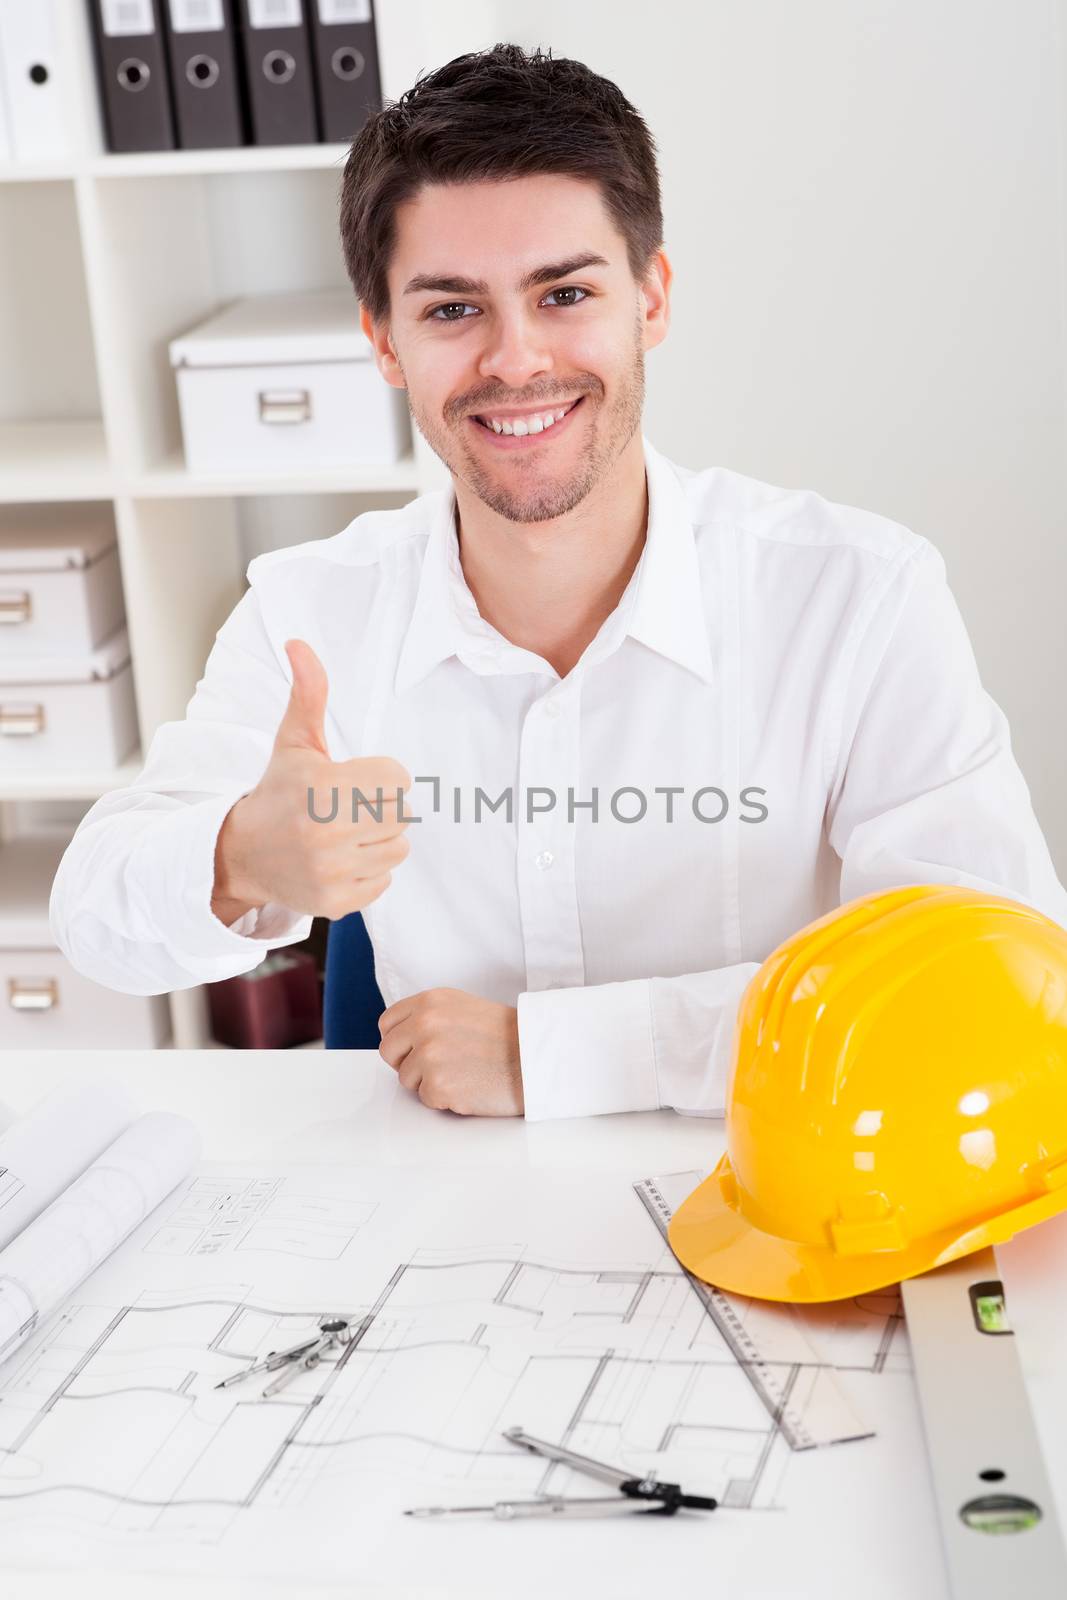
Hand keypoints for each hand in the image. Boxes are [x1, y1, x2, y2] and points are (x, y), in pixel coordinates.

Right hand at [213, 638, 412, 920]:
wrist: (240, 854)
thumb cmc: (278, 791)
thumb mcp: (293, 742)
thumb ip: (308, 694)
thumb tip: (300, 644)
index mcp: (321, 787)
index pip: (398, 778)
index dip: (379, 775)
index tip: (351, 779)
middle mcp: (326, 833)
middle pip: (402, 813)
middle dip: (379, 807)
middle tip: (346, 807)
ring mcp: (331, 872)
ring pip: (398, 848)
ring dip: (378, 840)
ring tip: (342, 834)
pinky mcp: (336, 903)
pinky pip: (385, 881)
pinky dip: (368, 872)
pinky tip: (338, 861)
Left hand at [378, 988, 523, 1115]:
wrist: (538, 1057)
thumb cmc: (508, 1036)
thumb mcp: (463, 1007)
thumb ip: (430, 1016)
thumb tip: (403, 1036)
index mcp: (431, 1002)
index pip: (388, 1023)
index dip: (400, 1040)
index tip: (413, 1048)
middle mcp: (425, 1024)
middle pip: (389, 1052)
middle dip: (407, 1063)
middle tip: (438, 1066)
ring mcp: (430, 1055)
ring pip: (406, 1079)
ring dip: (429, 1082)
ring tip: (463, 1073)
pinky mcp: (438, 1085)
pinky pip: (426, 1099)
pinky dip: (445, 1099)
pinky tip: (469, 1086)